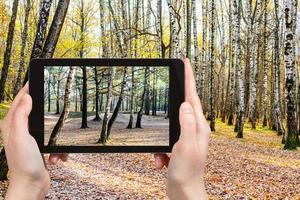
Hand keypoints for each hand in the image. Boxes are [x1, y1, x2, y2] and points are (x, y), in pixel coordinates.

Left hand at [1, 83, 65, 199]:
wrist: (31, 185)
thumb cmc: (24, 163)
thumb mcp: (21, 136)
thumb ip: (21, 116)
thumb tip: (27, 97)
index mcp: (12, 125)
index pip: (20, 100)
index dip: (28, 88)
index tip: (36, 78)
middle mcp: (20, 130)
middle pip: (35, 111)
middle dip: (48, 113)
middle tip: (57, 108)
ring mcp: (31, 139)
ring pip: (48, 127)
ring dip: (56, 137)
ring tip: (55, 149)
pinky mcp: (40, 147)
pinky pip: (54, 141)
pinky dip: (58, 149)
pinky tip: (57, 157)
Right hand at [154, 59, 209, 199]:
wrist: (184, 193)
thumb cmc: (187, 173)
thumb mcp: (185, 146)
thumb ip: (186, 124)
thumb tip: (185, 104)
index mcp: (199, 127)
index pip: (193, 97)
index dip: (189, 78)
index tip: (186, 62)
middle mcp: (194, 129)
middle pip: (184, 105)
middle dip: (177, 95)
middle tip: (174, 78)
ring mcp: (186, 137)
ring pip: (170, 124)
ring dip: (162, 136)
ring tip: (162, 153)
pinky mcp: (177, 145)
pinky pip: (164, 140)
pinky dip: (159, 150)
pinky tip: (160, 162)